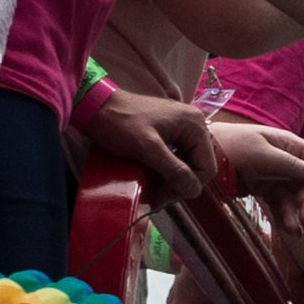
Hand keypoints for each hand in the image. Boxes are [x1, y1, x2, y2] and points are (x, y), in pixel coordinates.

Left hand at [73, 86, 218, 204]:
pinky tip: (154, 175)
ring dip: (173, 179)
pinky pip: (178, 156)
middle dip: (181, 184)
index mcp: (194, 125)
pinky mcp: (171, 131)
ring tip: (154, 189)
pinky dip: (168, 169)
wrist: (97, 106)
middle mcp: (194, 124)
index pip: (207, 167)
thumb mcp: (148, 148)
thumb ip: (174, 169)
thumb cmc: (121, 124)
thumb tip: (193, 190)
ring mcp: (183, 127)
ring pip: (188, 163)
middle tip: (158, 197)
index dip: (189, 186)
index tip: (164, 197)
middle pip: (199, 166)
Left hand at [208, 119, 303, 225]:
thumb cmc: (233, 146)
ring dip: (297, 214)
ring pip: (293, 198)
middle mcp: (286, 160)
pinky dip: (284, 216)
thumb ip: (291, 165)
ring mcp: (274, 175)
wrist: (204, 154)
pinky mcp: (262, 188)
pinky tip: (288, 229)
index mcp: (290, 145)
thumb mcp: (263, 155)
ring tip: (297, 232)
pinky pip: (278, 204)